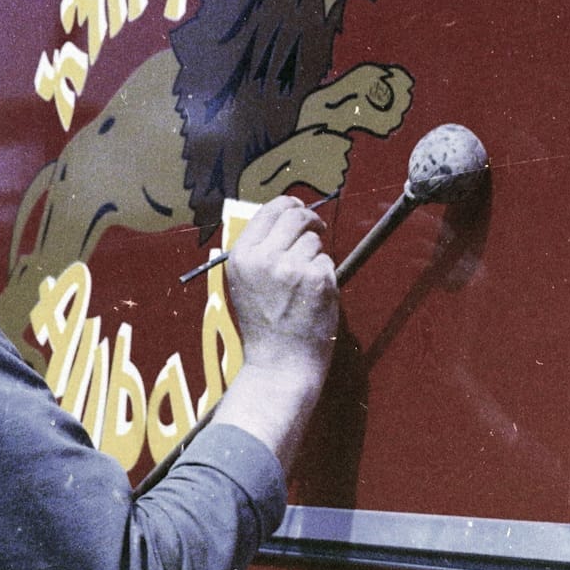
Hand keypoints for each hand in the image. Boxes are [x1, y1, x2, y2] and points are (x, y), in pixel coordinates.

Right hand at [214, 196, 337, 469]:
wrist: (278, 364)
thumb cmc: (263, 326)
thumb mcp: (244, 283)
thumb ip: (258, 251)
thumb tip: (283, 218)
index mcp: (241, 256)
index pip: (269, 210)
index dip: (289, 205)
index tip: (299, 210)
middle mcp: (263, 257)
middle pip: (296, 216)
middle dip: (311, 220)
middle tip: (318, 229)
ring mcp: (291, 267)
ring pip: (314, 241)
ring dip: (316, 256)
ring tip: (304, 285)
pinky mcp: (317, 279)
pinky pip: (328, 262)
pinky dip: (325, 276)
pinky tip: (313, 298)